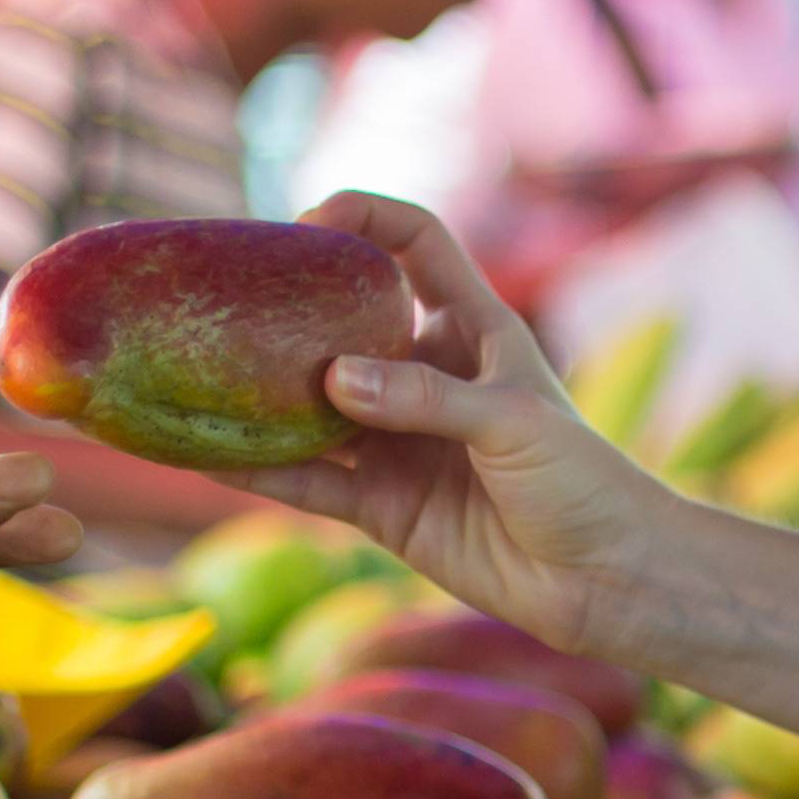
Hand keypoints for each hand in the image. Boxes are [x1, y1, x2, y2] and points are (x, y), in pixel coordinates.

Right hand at [231, 194, 676, 661]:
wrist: (605, 580)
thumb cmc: (584, 482)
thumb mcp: (514, 423)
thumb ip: (427, 399)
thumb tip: (334, 379)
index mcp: (474, 330)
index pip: (416, 244)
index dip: (366, 218)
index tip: (309, 221)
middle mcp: (427, 376)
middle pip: (344, 322)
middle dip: (287, 306)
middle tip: (224, 300)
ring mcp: (399, 441)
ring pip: (313, 406)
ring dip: (259, 393)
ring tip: (193, 372)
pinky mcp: (382, 505)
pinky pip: (308, 481)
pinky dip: (258, 471)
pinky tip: (202, 457)